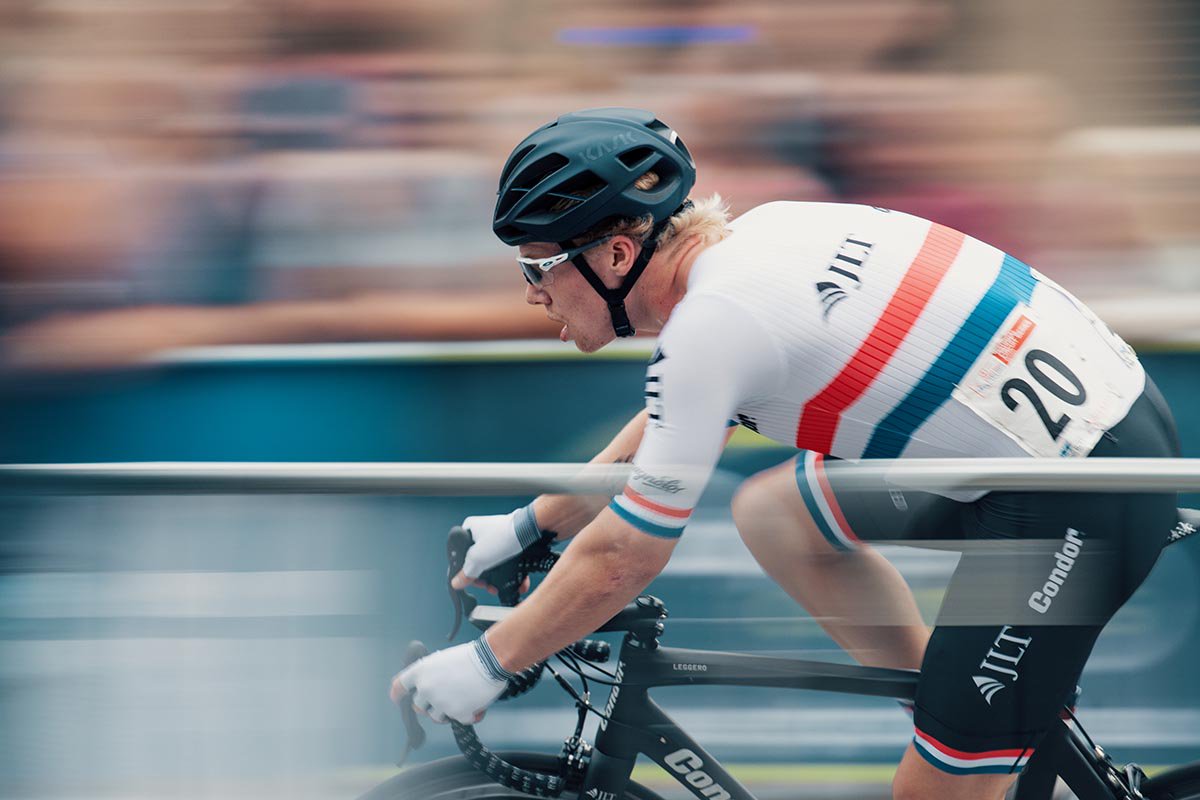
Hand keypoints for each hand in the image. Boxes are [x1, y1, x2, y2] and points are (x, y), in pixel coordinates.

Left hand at [390, 639, 509, 723]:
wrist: (489, 661)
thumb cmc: (470, 655)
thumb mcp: (442, 658)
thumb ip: (431, 673)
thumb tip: (432, 686)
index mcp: (421, 671)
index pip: (400, 685)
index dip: (397, 693)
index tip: (396, 698)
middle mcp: (426, 688)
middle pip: (419, 706)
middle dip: (429, 703)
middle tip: (443, 697)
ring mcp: (441, 703)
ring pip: (436, 717)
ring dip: (446, 711)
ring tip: (460, 701)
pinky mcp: (457, 714)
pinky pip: (459, 720)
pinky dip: (468, 715)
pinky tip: (476, 706)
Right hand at [451, 506, 540, 591]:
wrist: (529, 529)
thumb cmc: (503, 536)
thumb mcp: (478, 558)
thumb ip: (466, 573)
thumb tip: (456, 583)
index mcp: (468, 530)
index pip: (461, 556)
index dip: (467, 572)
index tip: (475, 582)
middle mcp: (481, 532)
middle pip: (478, 561)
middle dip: (485, 578)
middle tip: (490, 587)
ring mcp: (497, 536)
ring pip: (493, 562)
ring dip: (497, 578)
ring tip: (502, 588)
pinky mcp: (510, 541)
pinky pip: (506, 559)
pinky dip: (510, 572)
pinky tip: (516, 584)